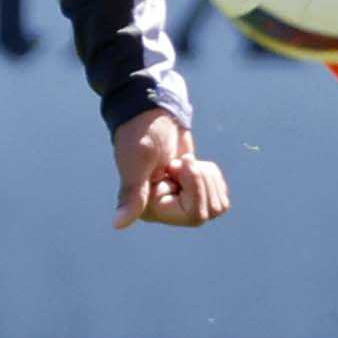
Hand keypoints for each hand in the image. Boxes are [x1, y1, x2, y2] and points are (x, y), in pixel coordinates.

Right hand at [111, 106, 230, 229]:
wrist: (152, 113)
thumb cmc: (140, 135)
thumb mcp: (138, 165)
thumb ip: (133, 196)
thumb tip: (117, 224)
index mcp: (149, 209)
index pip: (195, 215)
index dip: (195, 186)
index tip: (174, 165)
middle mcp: (165, 211)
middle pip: (210, 212)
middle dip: (201, 180)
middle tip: (178, 163)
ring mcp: (182, 202)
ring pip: (217, 205)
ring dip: (205, 176)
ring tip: (183, 163)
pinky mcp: (195, 191)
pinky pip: (219, 193)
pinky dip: (211, 174)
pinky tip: (192, 164)